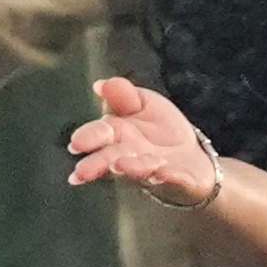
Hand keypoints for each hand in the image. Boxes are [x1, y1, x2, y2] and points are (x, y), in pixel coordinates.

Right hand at [66, 75, 229, 210]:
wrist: (191, 154)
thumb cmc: (158, 129)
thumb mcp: (142, 104)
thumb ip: (124, 96)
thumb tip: (100, 84)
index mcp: (117, 136)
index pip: (100, 135)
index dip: (88, 139)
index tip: (76, 144)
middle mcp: (130, 158)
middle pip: (111, 160)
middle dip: (98, 164)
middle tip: (82, 172)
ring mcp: (154, 172)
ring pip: (140, 171)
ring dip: (132, 169)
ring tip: (122, 165)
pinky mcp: (179, 181)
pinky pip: (175, 180)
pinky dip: (170, 178)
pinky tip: (165, 173)